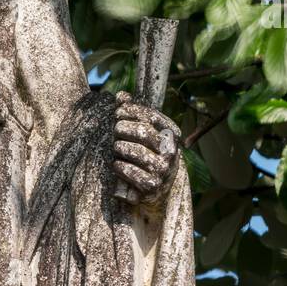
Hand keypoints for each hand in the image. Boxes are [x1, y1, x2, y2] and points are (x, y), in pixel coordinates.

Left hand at [113, 91, 178, 205]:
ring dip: (120, 147)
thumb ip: (132, 114)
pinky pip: (130, 171)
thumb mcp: (143, 134)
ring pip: (135, 151)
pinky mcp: (152, 186)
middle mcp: (170, 151)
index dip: (132, 112)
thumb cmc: (145, 155)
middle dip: (123, 129)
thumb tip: (122, 95)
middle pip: (143, 132)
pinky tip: (116, 164)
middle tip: (115, 130)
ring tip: (116, 147)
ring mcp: (163, 169)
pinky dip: (120, 167)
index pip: (152, 116)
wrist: (155, 190)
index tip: (117, 112)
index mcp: (171, 135)